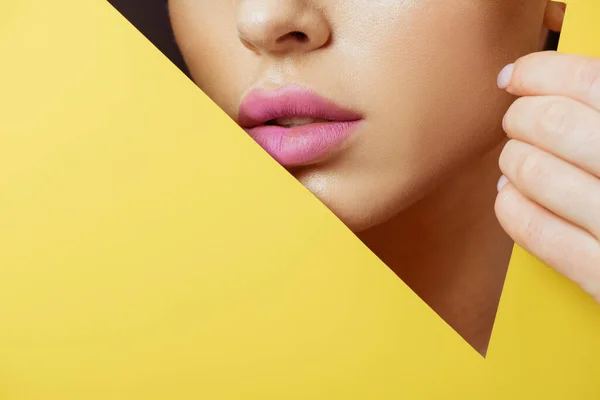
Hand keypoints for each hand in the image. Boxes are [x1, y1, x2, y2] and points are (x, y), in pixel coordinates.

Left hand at [495, 51, 599, 302]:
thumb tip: (546, 83)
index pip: (590, 82)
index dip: (539, 73)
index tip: (515, 77)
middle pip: (553, 123)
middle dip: (520, 116)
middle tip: (519, 121)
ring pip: (535, 172)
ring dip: (513, 160)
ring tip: (518, 161)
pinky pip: (536, 230)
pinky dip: (511, 206)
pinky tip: (513, 195)